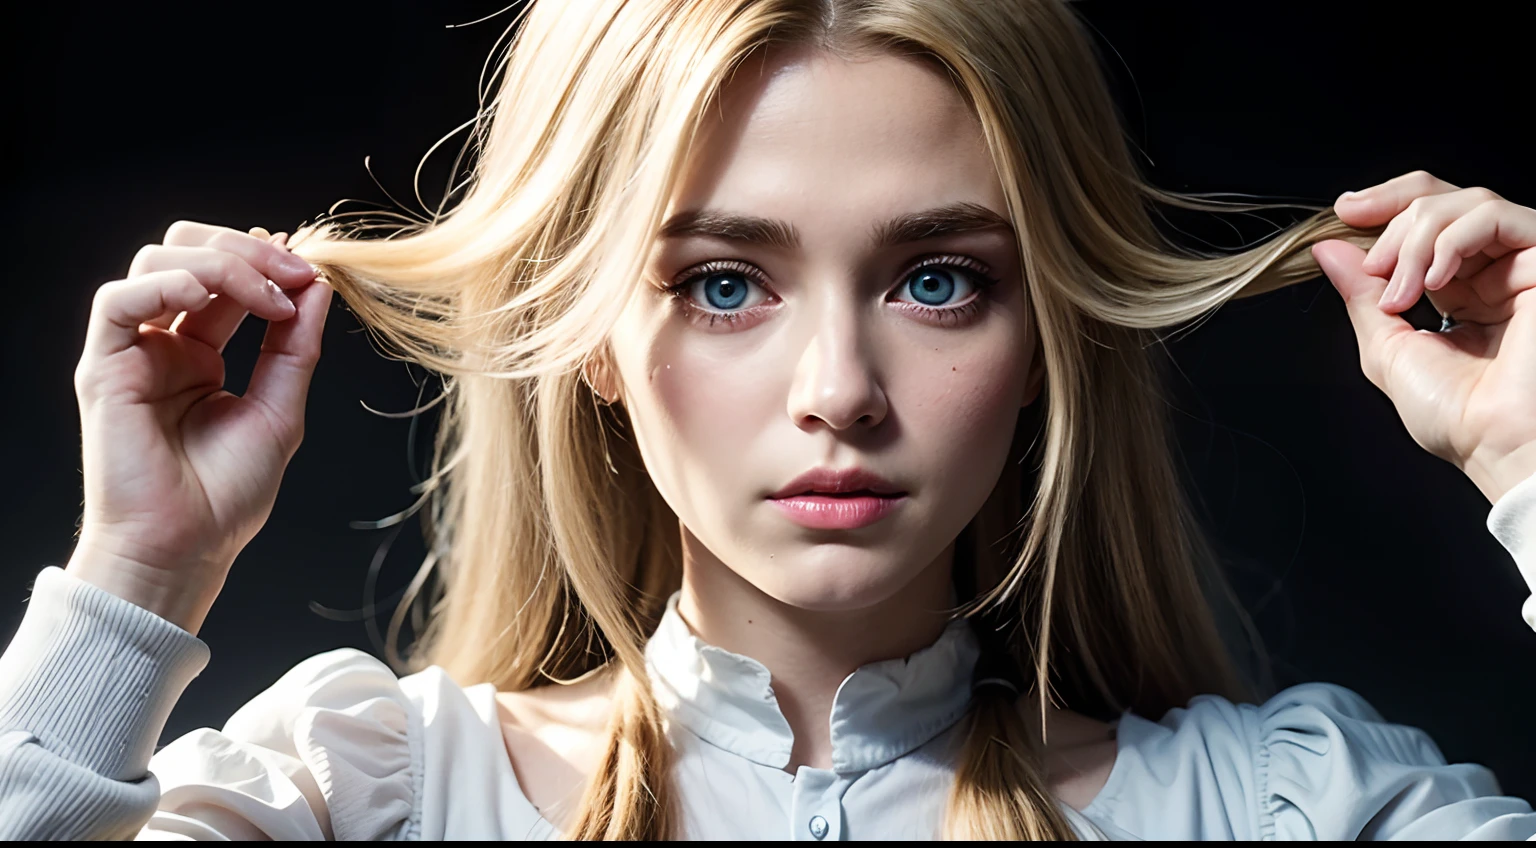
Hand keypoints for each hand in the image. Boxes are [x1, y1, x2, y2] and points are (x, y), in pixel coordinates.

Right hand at [66, 222, 331, 633]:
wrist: (187, 547)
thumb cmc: (225, 495)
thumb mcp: (281, 409)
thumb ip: (296, 347)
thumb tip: (318, 286)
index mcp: (200, 354)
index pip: (225, 279)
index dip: (264, 260)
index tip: (307, 265)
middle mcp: (162, 345)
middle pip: (187, 254)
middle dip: (244, 250)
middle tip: (293, 270)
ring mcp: (131, 353)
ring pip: (156, 263)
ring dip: (220, 264)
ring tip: (269, 296)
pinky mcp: (102, 367)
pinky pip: (118, 302)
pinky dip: (166, 284)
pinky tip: (209, 299)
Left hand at [1312, 170, 1535, 504]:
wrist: (1499, 444)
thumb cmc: (1456, 415)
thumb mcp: (1389, 347)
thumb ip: (1362, 295)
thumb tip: (1327, 250)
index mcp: (1458, 289)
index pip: (1424, 221)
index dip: (1385, 205)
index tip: (1344, 213)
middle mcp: (1492, 271)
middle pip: (1444, 200)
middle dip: (1393, 217)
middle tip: (1372, 261)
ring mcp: (1520, 264)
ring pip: (1467, 204)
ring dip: (1417, 238)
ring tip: (1402, 289)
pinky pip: (1497, 216)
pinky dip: (1452, 238)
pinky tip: (1432, 278)